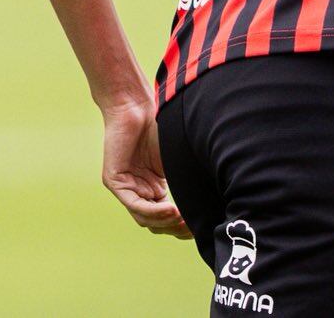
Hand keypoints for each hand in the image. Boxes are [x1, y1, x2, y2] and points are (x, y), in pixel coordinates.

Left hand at [100, 93, 189, 239]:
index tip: (203, 226)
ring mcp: (126, 188)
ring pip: (145, 218)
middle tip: (194, 228)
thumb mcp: (179, 159)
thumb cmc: (161, 126)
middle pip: (157, 224)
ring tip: (184, 220)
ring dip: (166, 222)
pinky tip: (171, 210)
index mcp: (154, 189)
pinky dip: (153, 210)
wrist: (137, 105)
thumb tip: (218, 199)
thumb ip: (189, 179)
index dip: (184, 226)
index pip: (168, 218)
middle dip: (176, 229)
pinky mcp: (115, 182)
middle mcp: (140, 191)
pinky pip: (134, 204)